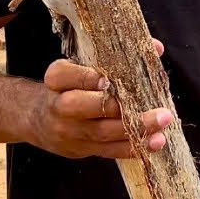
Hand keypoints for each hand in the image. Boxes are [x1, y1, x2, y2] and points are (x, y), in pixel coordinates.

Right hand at [28, 38, 173, 158]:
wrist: (36, 119)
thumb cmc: (68, 86)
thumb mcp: (79, 65)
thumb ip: (114, 55)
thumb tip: (157, 47)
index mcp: (57, 78)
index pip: (68, 76)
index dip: (87, 78)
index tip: (108, 79)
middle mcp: (59, 106)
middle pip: (87, 108)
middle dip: (121, 109)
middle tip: (159, 110)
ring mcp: (69, 131)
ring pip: (103, 132)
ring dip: (136, 131)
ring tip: (163, 125)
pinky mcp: (80, 149)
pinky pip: (107, 151)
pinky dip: (132, 148)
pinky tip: (154, 143)